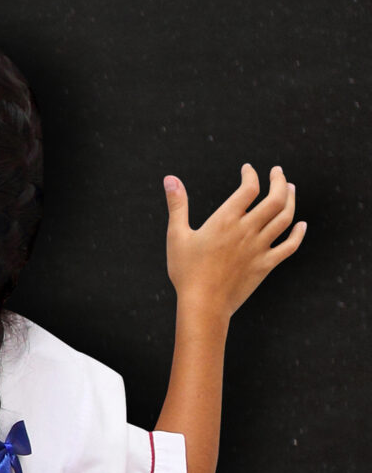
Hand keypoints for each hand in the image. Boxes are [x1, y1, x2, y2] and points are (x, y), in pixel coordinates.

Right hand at [164, 163, 304, 319]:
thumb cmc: (186, 270)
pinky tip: (301, 225)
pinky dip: (298, 234)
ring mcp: (260, 247)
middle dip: (279, 181)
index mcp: (225, 220)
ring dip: (291, 200)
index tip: (248, 169)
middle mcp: (247, 230)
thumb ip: (177, 205)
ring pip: (285, 218)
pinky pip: (290, 246)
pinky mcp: (266, 264)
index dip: (251, 175)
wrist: (203, 304)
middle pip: (275, 199)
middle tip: (278, 172)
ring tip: (291, 190)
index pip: (248, 189)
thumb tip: (170, 178)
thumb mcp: (177, 235)